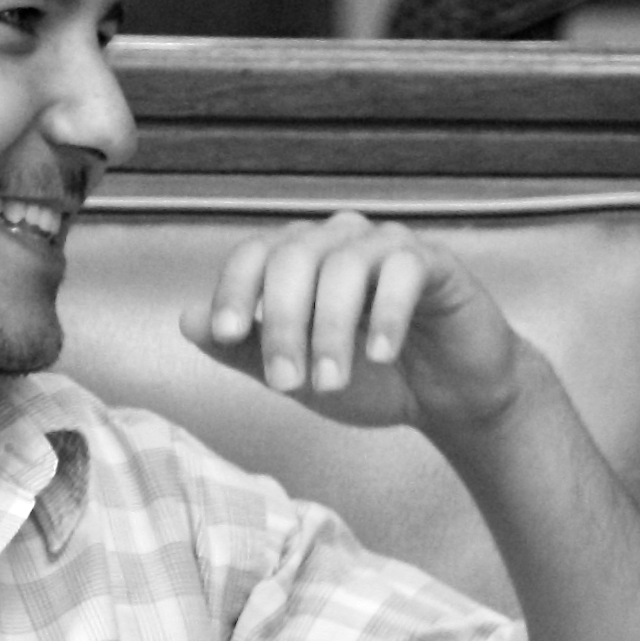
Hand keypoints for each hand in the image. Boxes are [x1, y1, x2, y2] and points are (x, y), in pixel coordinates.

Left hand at [181, 212, 529, 436]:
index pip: (254, 255)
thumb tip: (188, 320)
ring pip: (342, 266)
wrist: (451, 398)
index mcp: (300, 260)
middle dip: (284, 325)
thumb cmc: (375, 381)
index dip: (236, 290)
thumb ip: (245, 350)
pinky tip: (380, 355)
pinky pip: (402, 271)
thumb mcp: (298, 376)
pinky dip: (385, 314)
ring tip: (332, 382)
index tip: (228, 335)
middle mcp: (339, 242)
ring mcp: (387, 248)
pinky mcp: (434, 263)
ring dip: (330, 330)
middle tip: (287, 383)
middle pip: (293, 259)